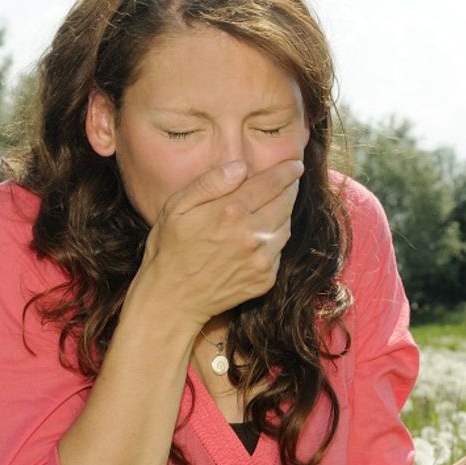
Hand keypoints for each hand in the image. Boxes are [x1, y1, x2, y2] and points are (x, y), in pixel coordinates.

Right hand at [137, 158, 303, 325]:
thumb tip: (241, 166)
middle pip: (285, 203)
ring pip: (287, 226)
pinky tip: (263, 234)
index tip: (296, 164)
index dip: (287, 171)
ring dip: (285, 213)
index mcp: (230, 212)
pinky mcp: (265, 279)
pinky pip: (280, 251)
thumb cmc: (169, 249)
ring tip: (276, 204)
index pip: (271, 183)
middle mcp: (252, 235)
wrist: (172, 299)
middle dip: (290, 188)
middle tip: (290, 180)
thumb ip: (210, 183)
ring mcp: (261, 260)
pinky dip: (276, 239)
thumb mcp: (177, 207)